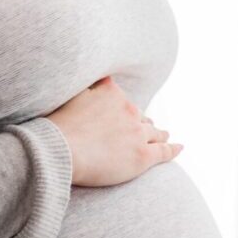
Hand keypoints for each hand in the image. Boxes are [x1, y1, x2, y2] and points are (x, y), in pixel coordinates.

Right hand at [45, 76, 182, 186]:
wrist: (60, 150)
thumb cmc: (59, 125)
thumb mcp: (71, 94)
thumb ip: (87, 87)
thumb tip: (98, 79)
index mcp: (112, 92)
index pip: (122, 99)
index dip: (122, 108)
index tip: (122, 112)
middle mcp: (129, 110)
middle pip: (140, 116)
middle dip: (141, 122)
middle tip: (143, 128)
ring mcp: (138, 134)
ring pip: (154, 132)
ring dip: (159, 134)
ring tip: (164, 136)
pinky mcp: (143, 157)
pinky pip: (164, 151)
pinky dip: (173, 149)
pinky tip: (178, 147)